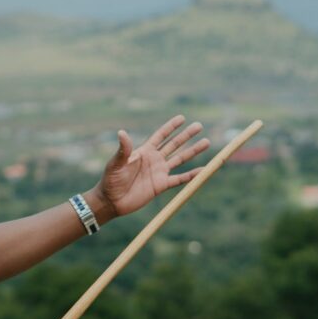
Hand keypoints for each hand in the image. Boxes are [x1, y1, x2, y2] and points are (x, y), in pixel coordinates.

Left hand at [94, 115, 209, 218]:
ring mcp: (159, 172)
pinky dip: (192, 175)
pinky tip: (203, 170)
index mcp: (144, 151)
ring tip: (207, 142)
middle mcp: (154, 160)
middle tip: (199, 125)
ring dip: (193, 151)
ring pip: (180, 159)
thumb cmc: (110, 180)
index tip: (182, 118)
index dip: (171, 127)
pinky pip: (180, 179)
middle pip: (174, 144)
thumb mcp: (116, 163)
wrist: (112, 201)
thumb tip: (122, 132)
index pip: (160, 136)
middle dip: (186, 135)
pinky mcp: (161, 185)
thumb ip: (123, 150)